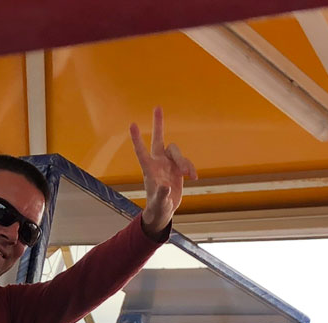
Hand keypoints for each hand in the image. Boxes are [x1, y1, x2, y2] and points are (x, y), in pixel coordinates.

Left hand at [130, 106, 196, 235]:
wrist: (164, 209)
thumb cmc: (157, 207)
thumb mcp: (159, 203)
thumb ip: (162, 195)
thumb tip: (166, 188)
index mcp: (149, 169)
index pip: (141, 151)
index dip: (137, 139)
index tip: (133, 124)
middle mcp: (158, 162)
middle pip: (158, 139)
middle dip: (159, 124)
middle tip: (157, 107)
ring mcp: (168, 163)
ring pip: (177, 152)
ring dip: (185, 162)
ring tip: (190, 176)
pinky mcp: (177, 167)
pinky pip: (186, 161)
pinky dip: (190, 168)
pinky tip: (193, 178)